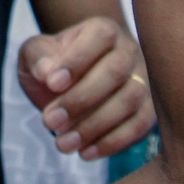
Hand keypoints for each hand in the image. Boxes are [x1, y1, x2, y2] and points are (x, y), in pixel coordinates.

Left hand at [18, 16, 153, 159]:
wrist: (69, 81)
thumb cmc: (54, 63)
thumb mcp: (36, 53)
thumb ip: (38, 57)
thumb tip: (47, 72)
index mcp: (102, 30)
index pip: (99, 37)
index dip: (77, 60)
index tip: (51, 84)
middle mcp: (128, 51)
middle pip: (116, 71)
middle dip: (81, 99)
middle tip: (50, 121)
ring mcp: (143, 80)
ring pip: (130, 100)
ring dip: (95, 125)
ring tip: (63, 143)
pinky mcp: (147, 110)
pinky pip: (139, 126)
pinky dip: (113, 142)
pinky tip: (85, 152)